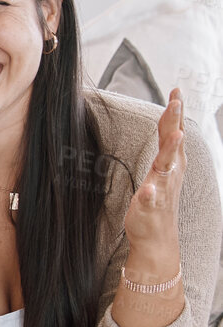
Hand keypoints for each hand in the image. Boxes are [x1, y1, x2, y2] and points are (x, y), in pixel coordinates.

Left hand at [123, 87, 185, 267]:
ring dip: (171, 150)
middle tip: (176, 101)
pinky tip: (149, 189)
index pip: (172, 132)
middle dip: (175, 121)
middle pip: (173, 142)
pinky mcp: (150, 206)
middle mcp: (169, 173)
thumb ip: (165, 148)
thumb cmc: (157, 200)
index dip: (174, 112)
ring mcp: (162, 189)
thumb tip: (171, 126)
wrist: (156, 235)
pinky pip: (151, 199)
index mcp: (170, 162)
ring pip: (166, 166)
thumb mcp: (161, 169)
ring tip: (176, 135)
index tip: (176, 90)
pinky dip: (150, 193)